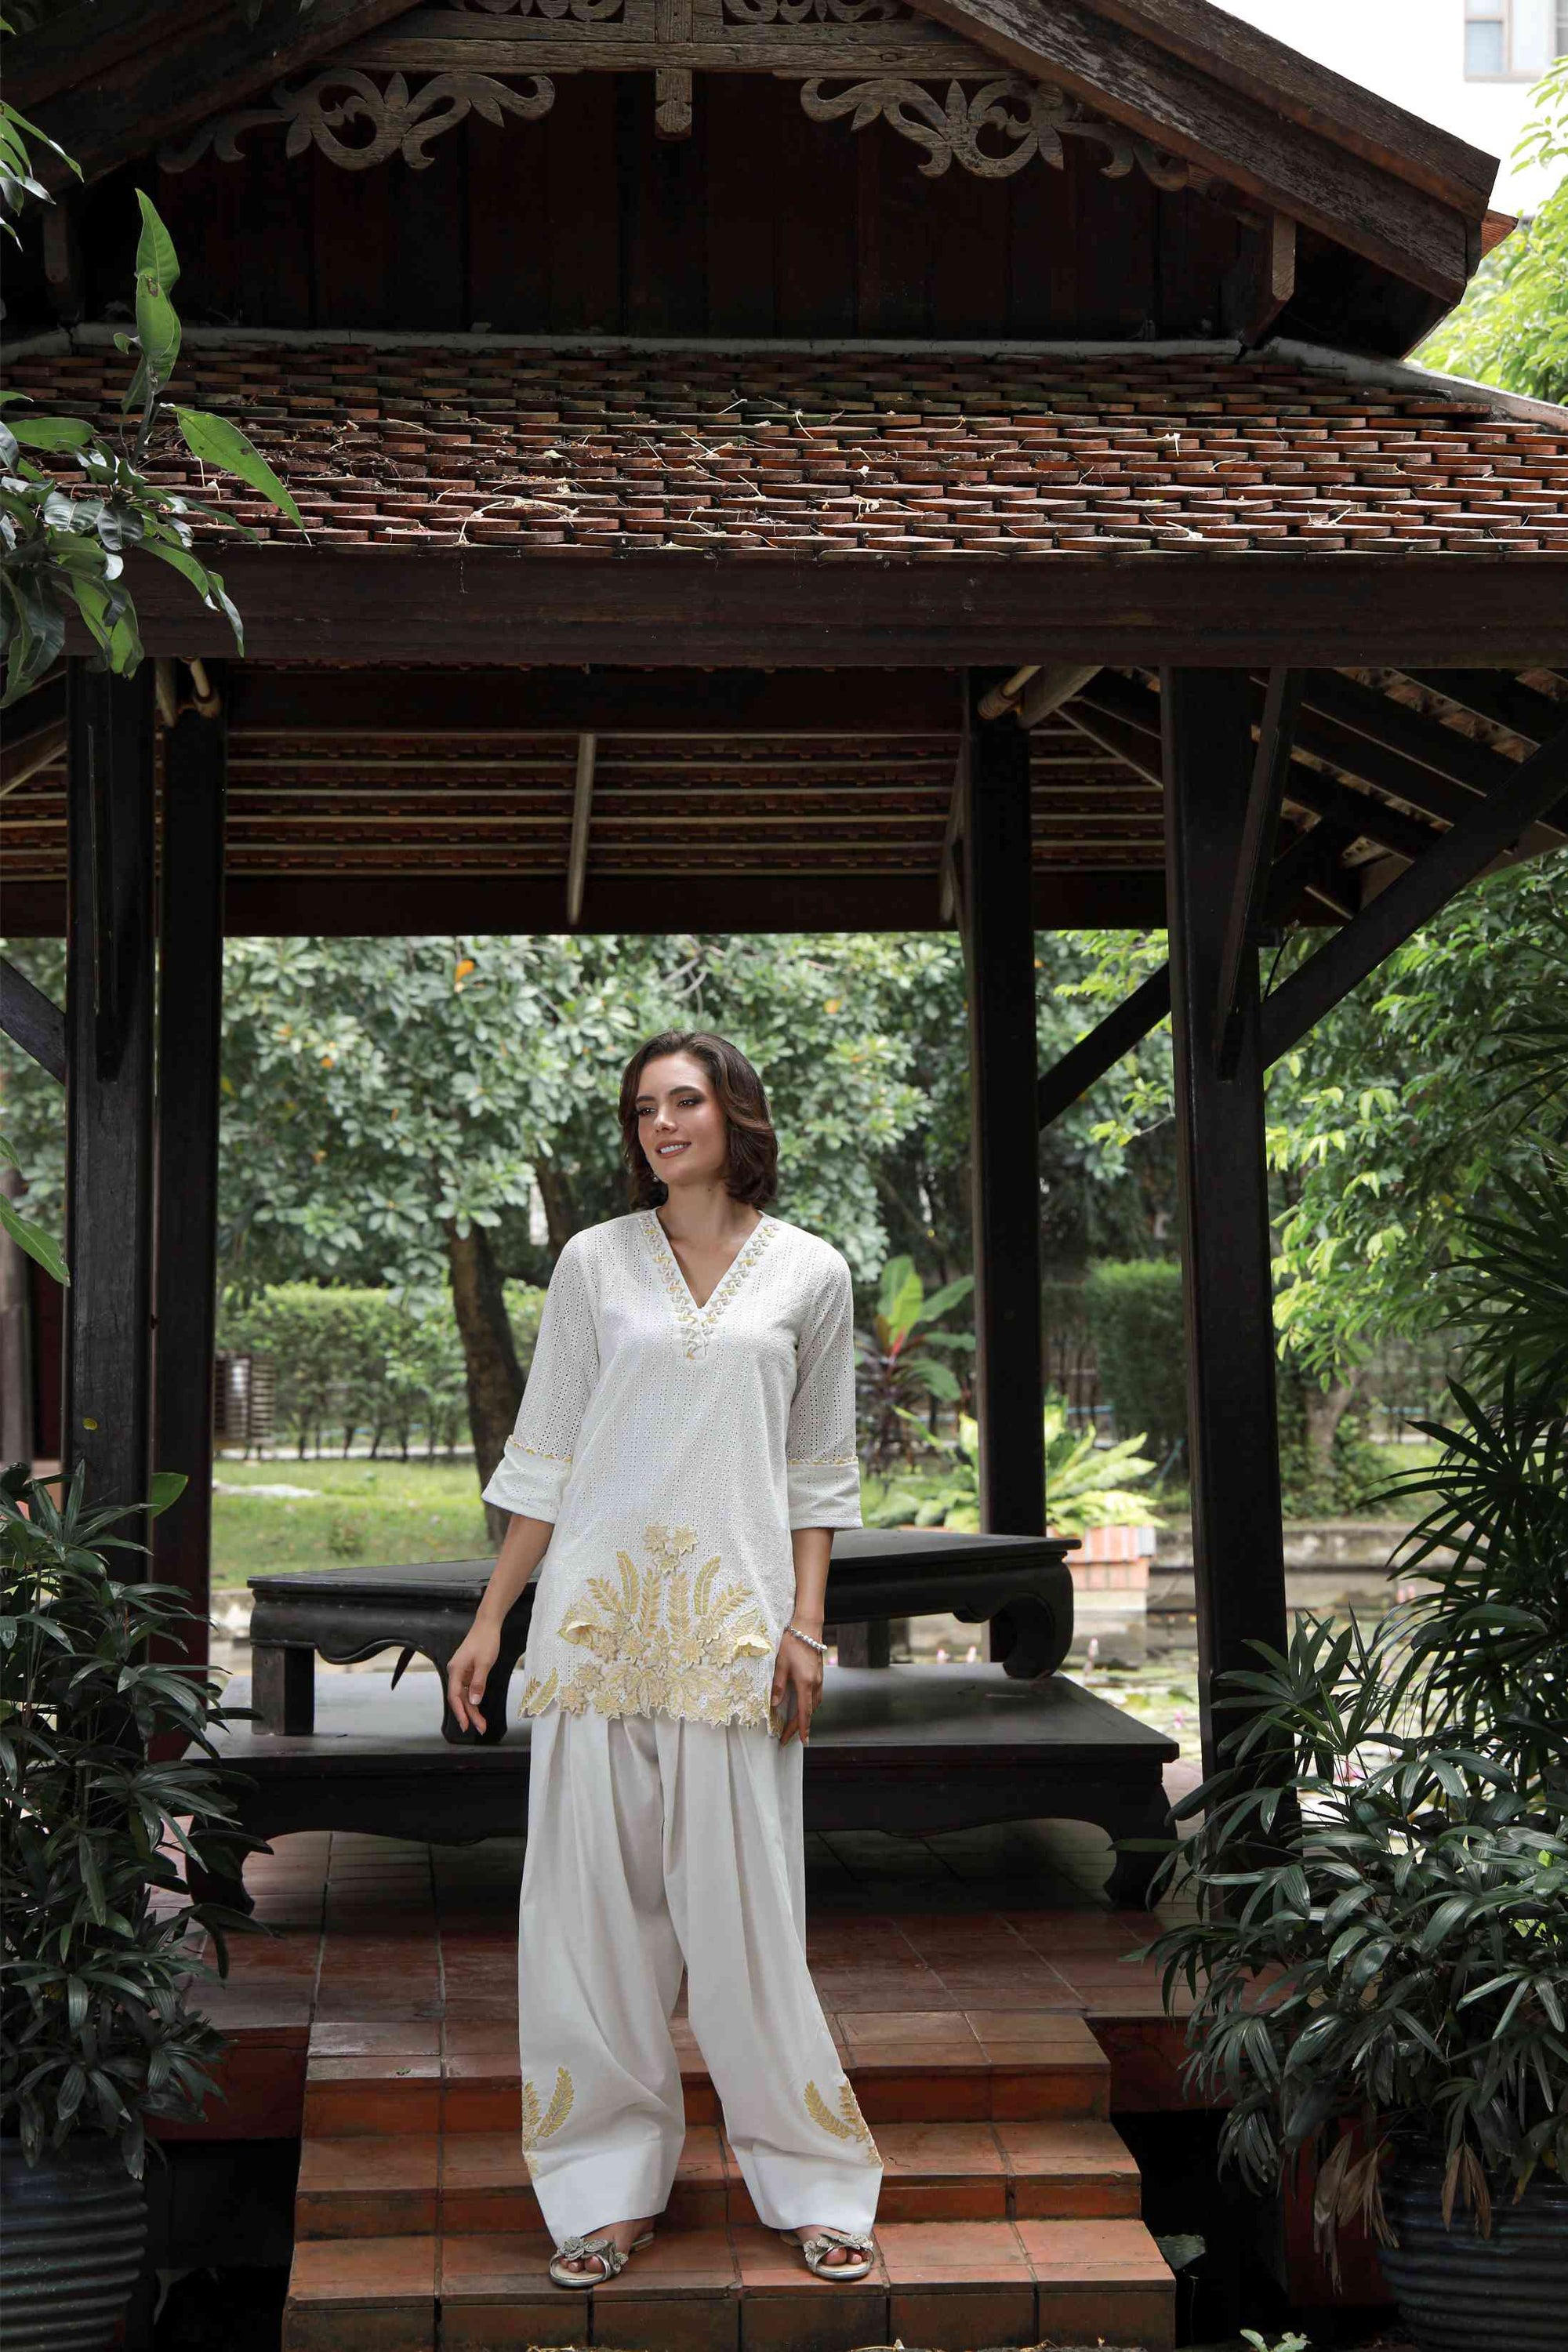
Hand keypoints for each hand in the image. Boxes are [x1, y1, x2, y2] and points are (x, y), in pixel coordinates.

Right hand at [447, 1617, 500, 1734]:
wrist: (488, 1625)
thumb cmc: (486, 1641)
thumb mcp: (485, 1663)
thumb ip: (479, 1683)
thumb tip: (474, 1702)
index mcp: (456, 1670)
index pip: (455, 1696)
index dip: (460, 1712)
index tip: (466, 1726)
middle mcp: (455, 1672)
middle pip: (460, 1698)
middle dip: (469, 1714)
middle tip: (480, 1728)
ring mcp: (461, 1672)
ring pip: (465, 1695)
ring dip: (473, 1709)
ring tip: (482, 1724)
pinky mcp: (468, 1671)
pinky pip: (469, 1689)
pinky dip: (474, 1699)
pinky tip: (478, 1709)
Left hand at [771, 1622, 823, 1745]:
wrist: (808, 1628)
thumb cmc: (793, 1643)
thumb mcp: (781, 1664)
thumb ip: (778, 1685)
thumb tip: (775, 1704)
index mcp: (806, 1683)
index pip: (804, 1712)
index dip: (802, 1728)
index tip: (802, 1741)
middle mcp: (816, 1684)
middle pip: (810, 1711)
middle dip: (799, 1726)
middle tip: (788, 1738)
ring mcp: (819, 1679)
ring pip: (814, 1704)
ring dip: (806, 1717)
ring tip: (795, 1727)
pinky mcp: (819, 1675)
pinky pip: (816, 1696)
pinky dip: (809, 1706)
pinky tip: (803, 1707)